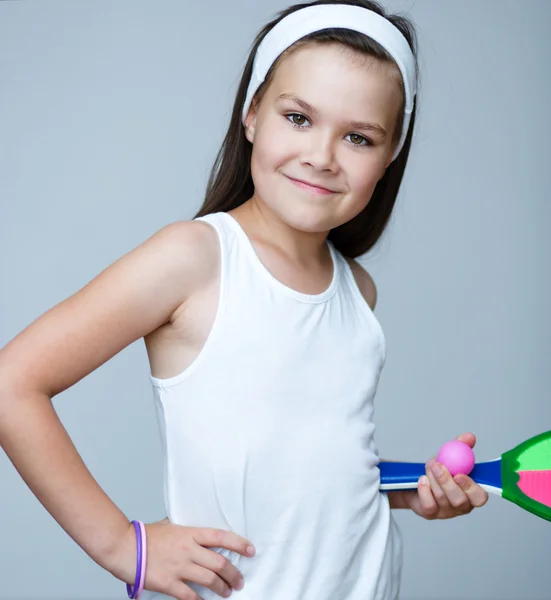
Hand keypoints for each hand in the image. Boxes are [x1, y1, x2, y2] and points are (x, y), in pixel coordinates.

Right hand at [103, 517, 254, 599]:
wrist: (124, 546)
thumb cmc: (145, 536)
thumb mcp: (171, 526)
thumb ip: (186, 531)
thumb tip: (197, 534)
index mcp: (190, 533)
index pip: (221, 536)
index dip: (239, 544)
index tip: (250, 550)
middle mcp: (188, 549)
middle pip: (220, 562)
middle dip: (234, 573)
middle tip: (240, 580)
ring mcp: (179, 567)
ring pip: (210, 579)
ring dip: (222, 588)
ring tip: (228, 592)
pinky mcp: (169, 583)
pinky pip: (190, 595)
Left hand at [402, 432, 488, 519]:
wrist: (418, 477)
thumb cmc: (440, 469)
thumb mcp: (451, 455)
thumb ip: (461, 446)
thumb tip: (469, 437)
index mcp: (471, 493)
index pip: (479, 497)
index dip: (471, 488)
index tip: (459, 474)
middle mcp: (462, 505)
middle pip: (460, 501)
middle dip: (447, 482)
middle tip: (438, 466)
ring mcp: (446, 511)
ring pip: (442, 499)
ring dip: (433, 479)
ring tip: (429, 466)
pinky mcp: (430, 513)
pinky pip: (428, 504)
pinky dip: (424, 489)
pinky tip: (422, 479)